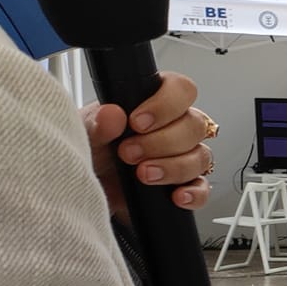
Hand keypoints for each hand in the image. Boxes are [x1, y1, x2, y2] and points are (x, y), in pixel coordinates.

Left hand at [82, 72, 213, 216]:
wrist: (86, 188)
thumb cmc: (90, 153)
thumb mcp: (84, 134)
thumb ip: (97, 123)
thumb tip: (112, 113)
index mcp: (155, 104)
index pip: (181, 90)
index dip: (167, 104)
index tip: (138, 122)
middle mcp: (175, 128)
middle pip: (195, 125)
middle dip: (162, 142)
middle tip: (129, 153)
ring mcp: (184, 157)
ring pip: (201, 156)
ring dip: (174, 167)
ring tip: (142, 174)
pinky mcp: (185, 186)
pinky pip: (203, 188)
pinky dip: (193, 193)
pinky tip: (175, 195)